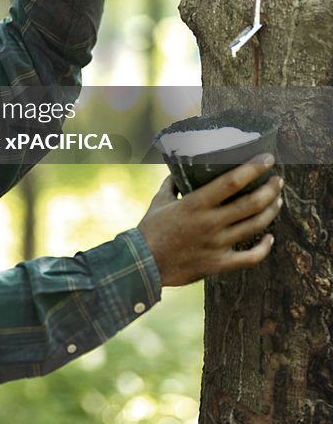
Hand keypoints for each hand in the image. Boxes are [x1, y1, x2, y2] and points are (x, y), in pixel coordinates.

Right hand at [137, 155, 283, 286]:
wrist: (145, 265)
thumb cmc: (150, 230)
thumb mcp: (159, 201)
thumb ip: (171, 185)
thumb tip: (178, 172)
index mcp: (195, 204)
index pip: (231, 182)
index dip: (253, 169)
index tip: (267, 159)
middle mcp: (210, 223)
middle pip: (251, 204)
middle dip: (269, 189)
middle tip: (277, 179)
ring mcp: (217, 244)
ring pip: (254, 226)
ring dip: (270, 211)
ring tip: (277, 200)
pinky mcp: (220, 263)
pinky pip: (251, 258)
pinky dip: (264, 248)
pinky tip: (270, 238)